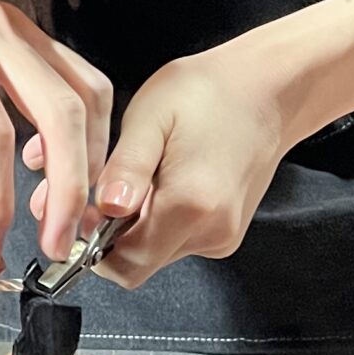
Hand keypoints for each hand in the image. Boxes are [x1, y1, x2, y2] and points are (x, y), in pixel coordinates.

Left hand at [0, 0, 112, 273]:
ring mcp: (17, 25)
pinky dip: (81, 125)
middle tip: (58, 243)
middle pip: (61, 112)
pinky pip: (78, 77)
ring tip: (65, 210)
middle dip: (68, 188)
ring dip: (88, 158)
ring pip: (86, 92)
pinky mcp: (26, 31)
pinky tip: (49, 159)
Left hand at [89, 42, 288, 287]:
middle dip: (111, 235)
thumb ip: (125, 167)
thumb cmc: (210, 93)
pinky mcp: (226, 233)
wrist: (267, 90)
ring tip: (142, 176)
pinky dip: (159, 220)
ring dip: (136, 226)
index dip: (93, 244)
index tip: (85, 209)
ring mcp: (222, 236)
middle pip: (139, 263)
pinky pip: (176, 241)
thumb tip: (104, 209)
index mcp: (190, 204)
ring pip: (156, 253)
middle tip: (111, 187)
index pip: (125, 264)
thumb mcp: (150, 115)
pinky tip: (164, 182)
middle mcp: (211, 231)